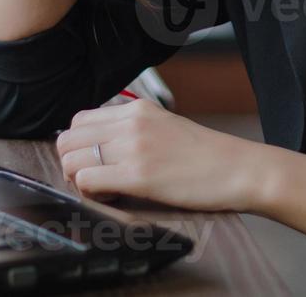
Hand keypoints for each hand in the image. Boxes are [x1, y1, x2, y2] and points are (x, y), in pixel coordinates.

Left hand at [54, 98, 260, 212]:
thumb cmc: (206, 156)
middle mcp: (131, 122)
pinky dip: (90, 194)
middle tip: (93, 179)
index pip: (78, 120)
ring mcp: (133, 147)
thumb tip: (99, 145)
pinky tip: (113, 197)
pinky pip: (87, 181)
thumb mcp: (165, 126)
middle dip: (72, 163)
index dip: (79, 146)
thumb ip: (132, 129)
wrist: (238, 169)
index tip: (92, 162)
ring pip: (71, 160)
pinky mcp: (138, 175)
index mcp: (137, 109)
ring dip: (79, 180)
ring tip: (105, 189)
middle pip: (67, 139)